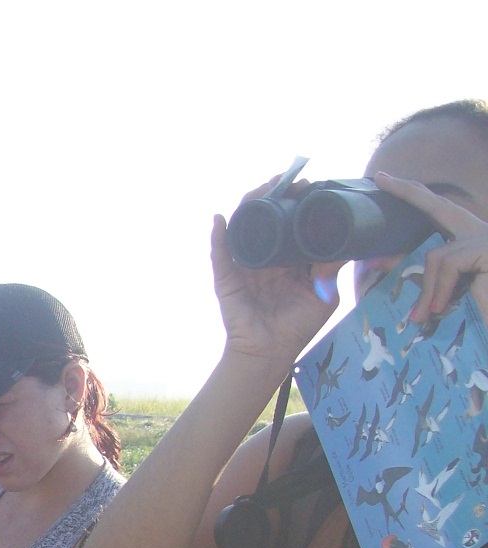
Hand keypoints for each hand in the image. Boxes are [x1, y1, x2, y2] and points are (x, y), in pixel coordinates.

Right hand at [213, 180, 339, 371]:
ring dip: (249, 206)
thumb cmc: (297, 327)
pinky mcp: (226, 278)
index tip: (310, 186)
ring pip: (244, 228)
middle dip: (275, 197)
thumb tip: (343, 240)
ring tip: (261, 189)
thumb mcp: (323, 295)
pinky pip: (220, 254)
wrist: (269, 353)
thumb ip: (330, 270)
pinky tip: (221, 219)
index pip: (293, 225)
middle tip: (289, 180)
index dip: (299, 204)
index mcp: (289, 261)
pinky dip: (218, 236)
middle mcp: (266, 258)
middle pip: (267, 219)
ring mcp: (244, 266)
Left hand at [374, 171, 487, 321]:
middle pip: (438, 206)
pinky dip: (438, 289)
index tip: (386, 181)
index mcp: (470, 239)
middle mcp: (480, 232)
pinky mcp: (487, 248)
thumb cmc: (480, 309)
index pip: (439, 212)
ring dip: (427, 289)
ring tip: (423, 316)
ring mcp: (485, 238)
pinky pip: (447, 264)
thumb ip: (427, 279)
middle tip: (380, 178)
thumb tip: (383, 265)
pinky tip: (438, 309)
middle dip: (408, 192)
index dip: (415, 196)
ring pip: (436, 255)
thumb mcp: (449, 293)